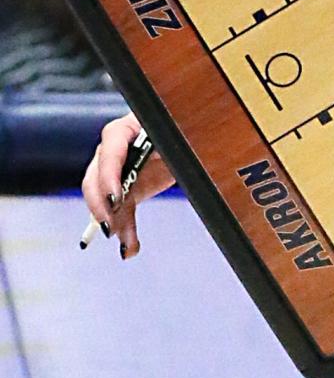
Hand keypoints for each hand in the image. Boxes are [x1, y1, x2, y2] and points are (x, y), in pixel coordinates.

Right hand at [81, 111, 175, 259]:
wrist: (192, 140)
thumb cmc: (184, 129)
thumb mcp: (178, 136)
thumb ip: (168, 143)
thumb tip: (162, 155)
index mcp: (127, 128)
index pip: (110, 148)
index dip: (109, 173)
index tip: (115, 197)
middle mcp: (116, 149)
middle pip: (96, 177)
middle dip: (101, 204)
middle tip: (110, 226)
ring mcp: (119, 172)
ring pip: (106, 201)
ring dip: (115, 224)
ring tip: (128, 244)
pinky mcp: (128, 190)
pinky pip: (120, 212)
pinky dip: (125, 231)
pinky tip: (130, 249)